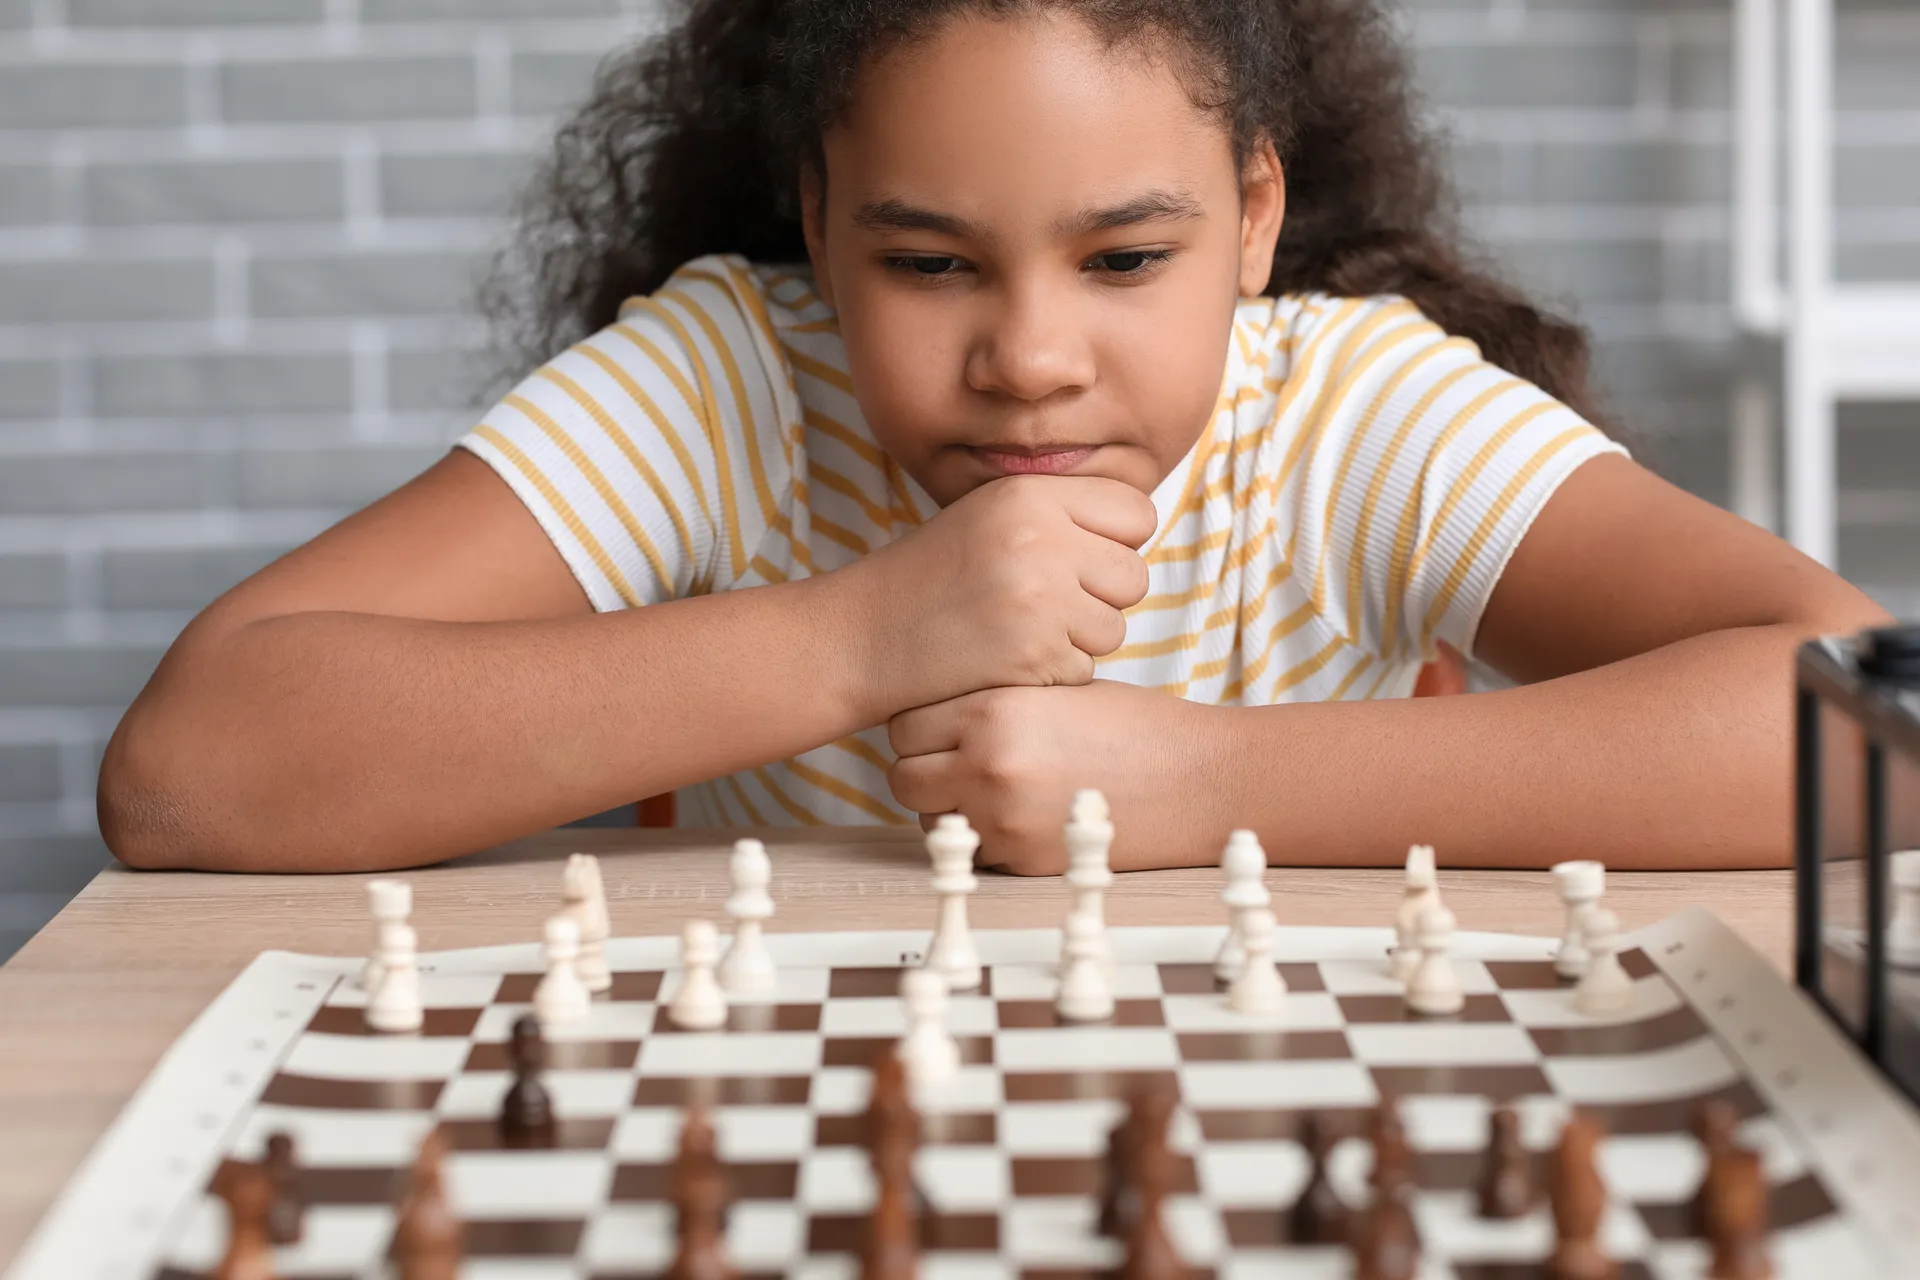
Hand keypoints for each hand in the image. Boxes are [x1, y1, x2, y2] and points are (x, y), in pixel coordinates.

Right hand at [834, 476, 1155, 718]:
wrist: (866, 635)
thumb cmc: (931, 576)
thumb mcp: (990, 514)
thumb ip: (1060, 512)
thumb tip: (1137, 527)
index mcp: (1032, 495)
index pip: (1136, 512)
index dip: (1117, 540)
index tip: (1085, 557)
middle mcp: (1043, 541)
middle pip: (1134, 575)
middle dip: (1103, 595)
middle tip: (1053, 602)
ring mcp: (1042, 601)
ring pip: (1115, 627)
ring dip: (1081, 638)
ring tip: (1024, 629)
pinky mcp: (1036, 656)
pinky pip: (1085, 668)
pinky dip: (1054, 672)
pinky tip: (1009, 657)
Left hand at [887, 680, 1217, 873]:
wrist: (1202, 781)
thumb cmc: (1137, 727)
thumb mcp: (1059, 689)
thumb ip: (996, 701)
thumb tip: (941, 712)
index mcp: (996, 709)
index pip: (905, 724)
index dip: (920, 726)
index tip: (941, 726)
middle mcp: (989, 765)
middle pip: (903, 776)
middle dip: (924, 769)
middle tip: (956, 762)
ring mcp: (1004, 820)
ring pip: (930, 821)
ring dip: (948, 807)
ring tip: (993, 790)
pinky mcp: (1024, 862)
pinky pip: (973, 853)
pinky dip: (985, 839)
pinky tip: (1023, 817)